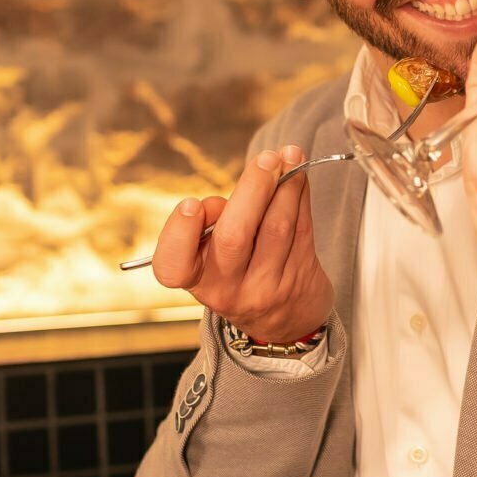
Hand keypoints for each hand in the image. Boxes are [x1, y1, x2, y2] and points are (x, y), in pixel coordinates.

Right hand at [149, 146, 332, 344]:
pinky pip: (302, 229)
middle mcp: (227, 289)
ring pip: (277, 227)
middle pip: (234, 237)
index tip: (192, 203)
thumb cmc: (239, 269)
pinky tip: (299, 177)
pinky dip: (300, 196)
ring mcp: (265, 288)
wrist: (284, 319)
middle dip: (252, 190)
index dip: (179, 233)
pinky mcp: (299, 279)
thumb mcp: (212, 255)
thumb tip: (246, 185)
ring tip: (290, 157)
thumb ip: (216, 220)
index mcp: (196, 279)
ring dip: (286, 185)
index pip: (173, 266)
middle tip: (266, 159)